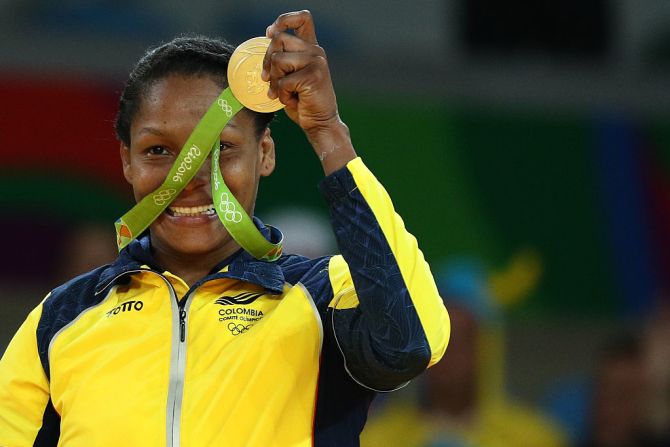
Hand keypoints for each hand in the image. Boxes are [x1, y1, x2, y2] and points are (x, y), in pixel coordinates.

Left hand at [262, 10, 355, 173]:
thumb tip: (267, 39)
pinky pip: (282, 81)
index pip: (302, 18)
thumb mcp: (290, 75)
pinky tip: (292, 100)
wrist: (320, 123)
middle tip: (269, 80)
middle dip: (267, 61)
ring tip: (283, 92)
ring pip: (278, 60)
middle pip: (279, 39)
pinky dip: (281, 95)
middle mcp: (316, 51)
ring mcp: (316, 62)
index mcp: (311, 48)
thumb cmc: (302, 101)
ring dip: (274, 80)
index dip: (283, 20)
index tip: (270, 33)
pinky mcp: (313, 76)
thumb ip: (283, 58)